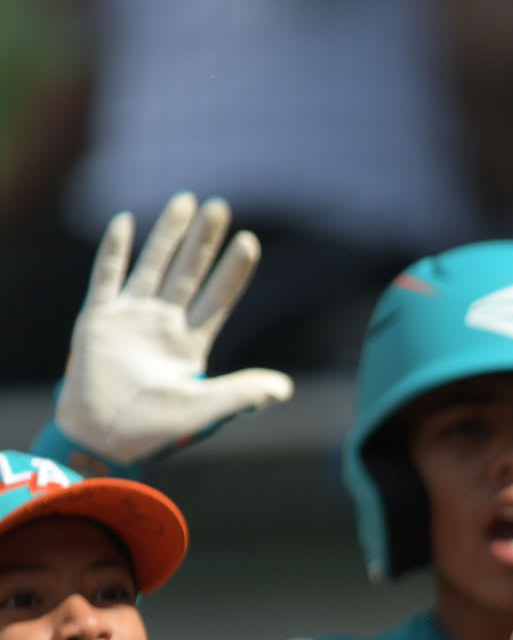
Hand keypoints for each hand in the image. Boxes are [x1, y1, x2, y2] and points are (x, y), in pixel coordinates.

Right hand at [40, 194, 293, 477]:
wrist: (103, 439)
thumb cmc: (154, 430)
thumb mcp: (206, 409)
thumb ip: (243, 393)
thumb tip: (286, 388)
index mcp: (191, 344)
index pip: (218, 297)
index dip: (234, 271)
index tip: (250, 241)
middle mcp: (164, 325)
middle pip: (189, 272)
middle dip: (205, 241)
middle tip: (221, 206)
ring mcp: (131, 318)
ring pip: (153, 265)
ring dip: (168, 234)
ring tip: (186, 201)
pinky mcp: (98, 319)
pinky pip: (107, 276)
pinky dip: (116, 249)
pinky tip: (126, 221)